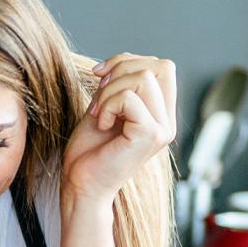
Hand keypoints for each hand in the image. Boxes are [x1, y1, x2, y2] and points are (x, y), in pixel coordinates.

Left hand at [63, 53, 177, 202]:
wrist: (80, 185)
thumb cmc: (89, 151)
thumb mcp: (105, 107)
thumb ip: (119, 86)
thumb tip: (121, 62)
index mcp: (161, 113)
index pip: (162, 67)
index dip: (128, 62)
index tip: (100, 78)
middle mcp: (167, 121)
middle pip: (158, 66)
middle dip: (120, 70)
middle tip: (98, 97)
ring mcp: (162, 129)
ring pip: (143, 78)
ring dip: (109, 91)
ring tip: (98, 113)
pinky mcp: (150, 135)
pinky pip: (130, 98)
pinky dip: (108, 105)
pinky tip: (101, 124)